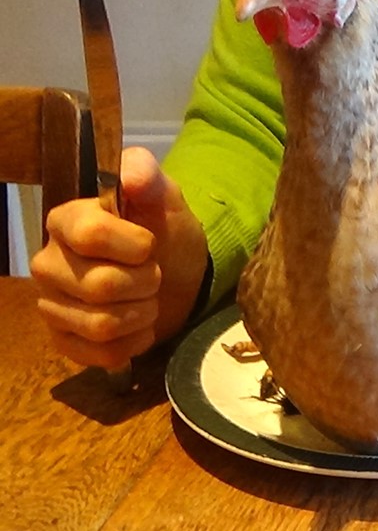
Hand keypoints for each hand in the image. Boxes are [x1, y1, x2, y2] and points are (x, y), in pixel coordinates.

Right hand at [31, 147, 208, 369]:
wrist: (175, 274)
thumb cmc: (164, 231)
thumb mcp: (164, 197)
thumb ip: (147, 175)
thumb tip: (131, 176)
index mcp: (65, 221)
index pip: (91, 235)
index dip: (135, 245)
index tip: (149, 243)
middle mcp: (48, 264)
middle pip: (100, 286)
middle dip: (146, 282)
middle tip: (154, 273)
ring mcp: (53, 306)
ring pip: (101, 324)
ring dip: (143, 313)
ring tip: (148, 298)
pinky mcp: (66, 342)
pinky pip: (103, 354)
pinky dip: (135, 342)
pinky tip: (140, 324)